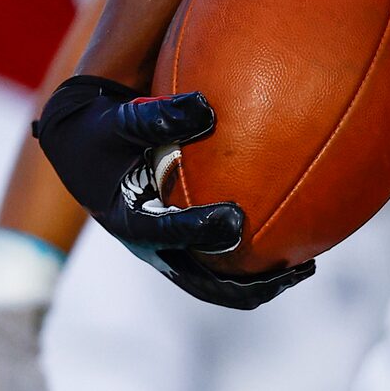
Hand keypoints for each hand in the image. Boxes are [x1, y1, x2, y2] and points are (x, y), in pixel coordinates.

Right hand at [32, 75, 314, 308]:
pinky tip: (298, 244)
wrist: (85, 145)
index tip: (234, 222)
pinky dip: (256, 263)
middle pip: (199, 280)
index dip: (195, 230)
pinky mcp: (183, 247)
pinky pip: (222, 266)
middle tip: (290, 270)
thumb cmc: (107, 127)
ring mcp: (168, 251)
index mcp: (127, 218)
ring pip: (215, 282)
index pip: (162, 232)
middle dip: (244, 283)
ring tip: (304, 268)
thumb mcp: (121, 119)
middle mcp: (149, 245)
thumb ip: (156, 116)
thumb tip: (205, 107)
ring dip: (257, 282)